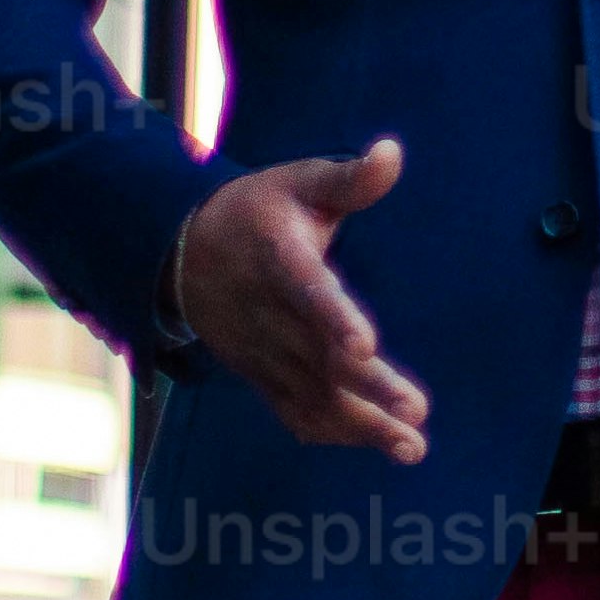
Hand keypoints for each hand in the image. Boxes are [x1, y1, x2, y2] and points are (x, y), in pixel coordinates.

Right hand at [172, 142, 429, 458]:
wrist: (183, 254)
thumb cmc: (256, 212)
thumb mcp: (297, 182)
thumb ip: (348, 179)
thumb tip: (392, 153)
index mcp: (278, 260)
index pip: (308, 292)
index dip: (334, 320)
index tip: (365, 346)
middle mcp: (268, 314)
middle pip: (318, 357)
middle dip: (367, 388)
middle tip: (416, 411)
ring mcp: (261, 351)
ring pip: (311, 395)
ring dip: (361, 425)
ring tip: (413, 446)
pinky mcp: (261, 374)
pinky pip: (294, 411)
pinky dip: (332, 431)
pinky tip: (378, 443)